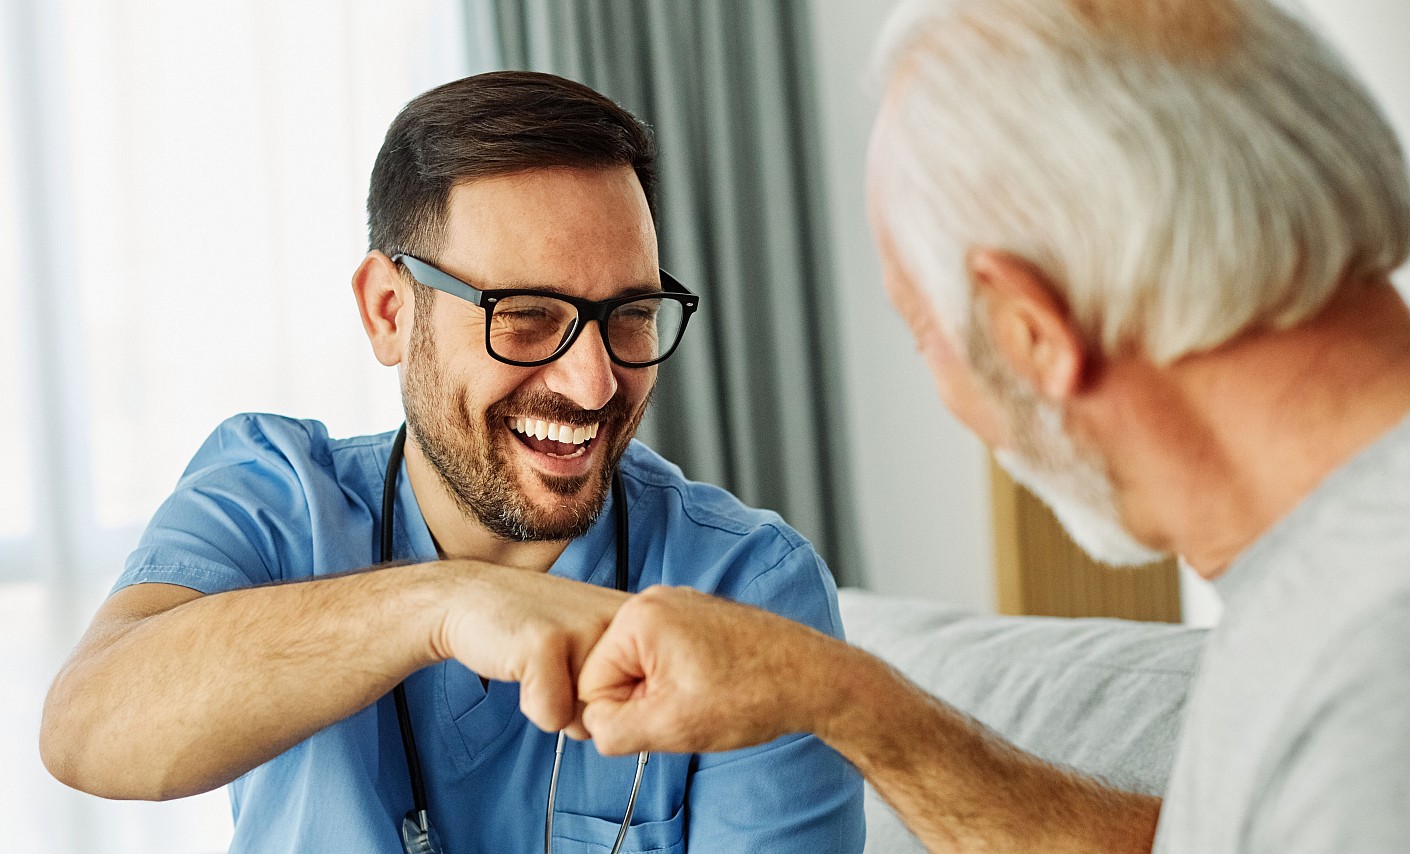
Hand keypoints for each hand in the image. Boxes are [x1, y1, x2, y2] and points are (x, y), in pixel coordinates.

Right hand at [429, 561, 627, 734]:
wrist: (474, 597)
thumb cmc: (537, 628)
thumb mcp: (598, 641)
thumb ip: (629, 675)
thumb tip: (639, 729)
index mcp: (641, 618)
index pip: (648, 700)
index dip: (610, 699)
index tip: (584, 663)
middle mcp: (621, 618)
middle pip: (617, 712)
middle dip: (582, 703)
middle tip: (558, 661)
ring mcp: (585, 629)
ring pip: (586, 720)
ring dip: (558, 704)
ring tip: (543, 660)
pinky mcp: (546, 645)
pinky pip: (552, 718)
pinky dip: (531, 703)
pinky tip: (521, 662)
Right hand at [577, 585, 843, 754]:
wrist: (815, 678)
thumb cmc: (752, 696)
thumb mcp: (669, 726)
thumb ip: (612, 730)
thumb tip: (593, 726)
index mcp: (639, 618)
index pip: (592, 685)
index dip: (624, 716)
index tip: (666, 717)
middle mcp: (655, 601)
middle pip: (616, 672)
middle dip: (645, 702)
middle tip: (689, 710)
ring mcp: (680, 607)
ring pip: (643, 669)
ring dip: (665, 695)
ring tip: (706, 700)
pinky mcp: (700, 619)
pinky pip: (668, 659)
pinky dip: (685, 681)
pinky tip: (715, 689)